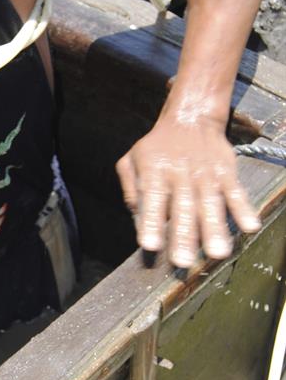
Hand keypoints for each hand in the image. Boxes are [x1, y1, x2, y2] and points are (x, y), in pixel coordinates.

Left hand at [116, 116, 260, 267]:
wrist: (191, 117)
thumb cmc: (157, 147)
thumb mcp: (131, 160)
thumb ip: (131, 188)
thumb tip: (136, 216)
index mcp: (154, 170)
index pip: (152, 198)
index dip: (151, 222)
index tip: (150, 245)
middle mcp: (180, 172)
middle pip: (183, 207)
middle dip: (184, 235)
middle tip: (183, 261)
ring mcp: (205, 173)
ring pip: (210, 203)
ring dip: (214, 229)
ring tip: (217, 253)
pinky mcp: (226, 172)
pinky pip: (236, 192)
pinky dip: (244, 209)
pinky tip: (250, 227)